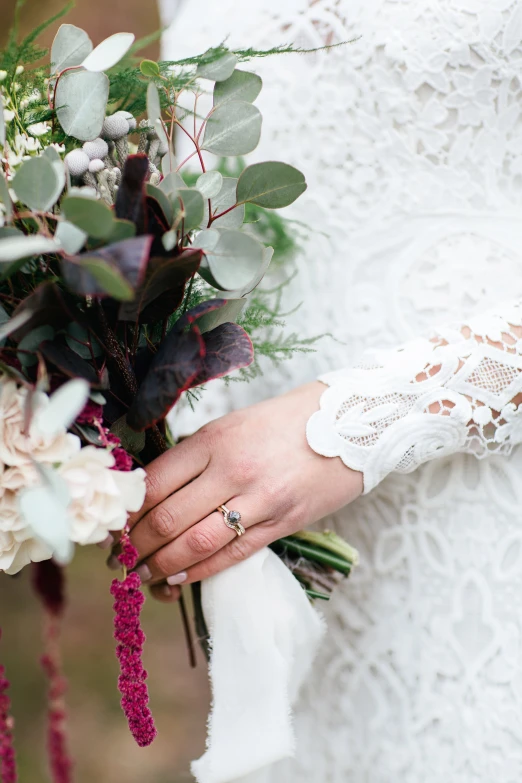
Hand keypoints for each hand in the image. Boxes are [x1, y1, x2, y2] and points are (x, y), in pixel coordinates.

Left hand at [121, 382, 362, 601]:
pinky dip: (201, 571)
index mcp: (215, 439)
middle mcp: (233, 469)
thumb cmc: (286, 421)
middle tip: (121, 560)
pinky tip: (180, 578)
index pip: (155, 482)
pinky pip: (233, 555)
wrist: (352, 423)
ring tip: (143, 576)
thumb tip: (153, 492)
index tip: (115, 527)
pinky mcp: (283, 523)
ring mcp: (261, 499)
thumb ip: (197, 455)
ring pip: (197, 543)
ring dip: (163, 566)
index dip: (128, 511)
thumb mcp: (234, 424)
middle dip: (137, 546)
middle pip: (169, 518)